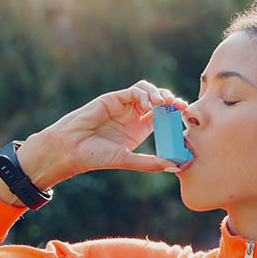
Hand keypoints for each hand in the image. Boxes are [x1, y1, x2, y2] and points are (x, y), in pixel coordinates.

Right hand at [15, 80, 188, 189]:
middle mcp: (133, 116)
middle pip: (158, 100)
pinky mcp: (113, 98)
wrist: (71, 149)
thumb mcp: (127, 160)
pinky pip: (134, 91)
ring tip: (164, 104)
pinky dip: (144, 95)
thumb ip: (150, 163)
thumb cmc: (96, 157)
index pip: (163, 116)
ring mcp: (123, 106)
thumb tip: (175, 166)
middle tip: (180, 106)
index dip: (175, 113)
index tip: (185, 114)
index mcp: (139, 129)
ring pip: (147, 91)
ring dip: (159, 94)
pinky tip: (147, 106)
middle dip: (171, 100)